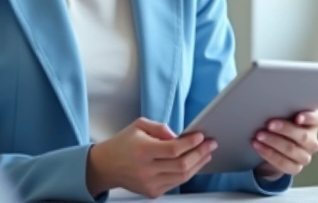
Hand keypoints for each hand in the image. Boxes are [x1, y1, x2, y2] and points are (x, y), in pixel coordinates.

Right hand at [87, 118, 216, 198]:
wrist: (106, 166)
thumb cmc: (123, 143)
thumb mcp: (139, 125)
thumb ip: (160, 128)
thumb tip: (179, 136)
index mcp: (143, 150)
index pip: (173, 149)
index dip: (191, 143)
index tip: (201, 136)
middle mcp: (146, 169)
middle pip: (181, 164)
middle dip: (200, 153)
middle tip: (211, 144)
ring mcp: (150, 183)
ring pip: (182, 176)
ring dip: (198, 164)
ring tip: (207, 153)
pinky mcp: (152, 192)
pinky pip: (176, 183)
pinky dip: (188, 173)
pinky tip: (194, 163)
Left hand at [252, 109, 317, 180]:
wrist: (274, 146)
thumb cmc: (281, 122)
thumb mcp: (285, 113)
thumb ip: (285, 108)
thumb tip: (271, 102)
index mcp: (315, 122)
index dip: (310, 118)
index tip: (298, 118)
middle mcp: (313, 140)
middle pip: (303, 136)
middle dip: (285, 129)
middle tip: (269, 124)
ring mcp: (306, 155)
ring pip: (292, 150)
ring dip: (273, 142)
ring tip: (259, 135)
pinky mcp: (296, 167)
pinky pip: (283, 163)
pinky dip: (269, 154)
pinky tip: (259, 146)